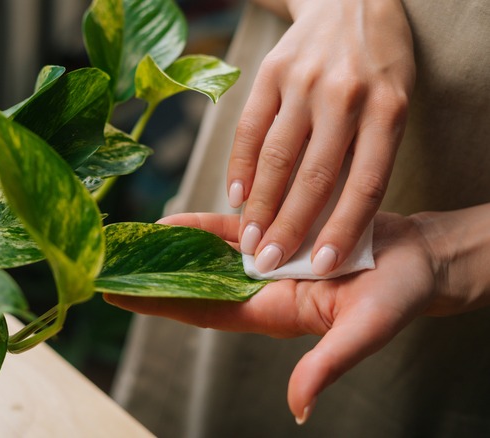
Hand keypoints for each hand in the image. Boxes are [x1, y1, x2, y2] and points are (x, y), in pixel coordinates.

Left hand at [106, 211, 454, 423]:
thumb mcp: (366, 330)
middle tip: (105, 264)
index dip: (157, 305)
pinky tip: (170, 220)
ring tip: (127, 241)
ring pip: (203, 257)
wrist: (419, 259)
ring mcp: (265, 262)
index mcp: (271, 313)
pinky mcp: (276, 234)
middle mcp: (259, 290)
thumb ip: (329, 363)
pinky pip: (228, 231)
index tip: (114, 296)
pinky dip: (199, 226)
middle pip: (192, 286)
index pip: (201, 311)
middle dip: (150, 278)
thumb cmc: (398, 297)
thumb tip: (298, 407)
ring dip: (167, 250)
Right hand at [227, 0, 414, 275]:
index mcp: (388, 109)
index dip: (342, 230)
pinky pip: (250, 128)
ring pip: (276, 157)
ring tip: (247, 240)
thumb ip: (363, 154)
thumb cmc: (379, 66)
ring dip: (259, 206)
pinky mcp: (271, 72)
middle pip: (313, 177)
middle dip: (288, 227)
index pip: (364, 184)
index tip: (320, 266)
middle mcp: (345, 96)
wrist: (353, 1)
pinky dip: (240, 166)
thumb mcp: (391, 105)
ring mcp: (304, 81)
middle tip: (267, 263)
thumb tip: (329, 219)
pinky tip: (235, 196)